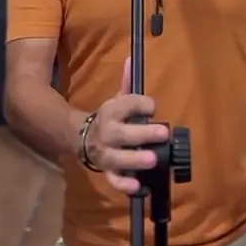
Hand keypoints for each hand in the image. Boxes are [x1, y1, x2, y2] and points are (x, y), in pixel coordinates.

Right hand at [85, 58, 169, 193]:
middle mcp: (107, 132)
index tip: (152, 107)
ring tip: (152, 159)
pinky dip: (124, 185)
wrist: (82, 138)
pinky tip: (138, 187)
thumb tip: (132, 58)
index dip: (141, 104)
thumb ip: (127, 82)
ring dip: (135, 159)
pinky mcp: (107, 171)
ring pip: (118, 158)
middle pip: (122, 133)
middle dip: (142, 133)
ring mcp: (106, 154)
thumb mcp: (117, 99)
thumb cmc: (110, 118)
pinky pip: (114, 180)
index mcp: (111, 111)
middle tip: (162, 132)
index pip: (127, 104)